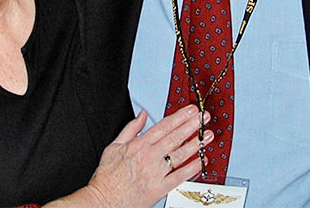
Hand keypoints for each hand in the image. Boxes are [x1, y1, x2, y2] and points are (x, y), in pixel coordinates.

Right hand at [75, 107, 212, 207]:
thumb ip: (130, 129)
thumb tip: (142, 114)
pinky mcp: (159, 188)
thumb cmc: (107, 177)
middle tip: (204, 118)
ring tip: (207, 136)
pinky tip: (201, 161)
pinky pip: (179, 177)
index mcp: (138, 145)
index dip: (180, 117)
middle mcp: (149, 157)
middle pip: (175, 137)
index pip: (164, 126)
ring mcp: (156, 173)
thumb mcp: (113, 146)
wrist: (103, 200)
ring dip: (196, 144)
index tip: (191, 111)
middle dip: (192, 126)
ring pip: (180, 155)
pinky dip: (192, 169)